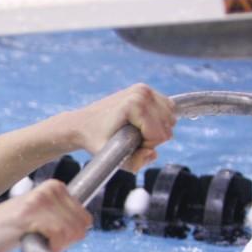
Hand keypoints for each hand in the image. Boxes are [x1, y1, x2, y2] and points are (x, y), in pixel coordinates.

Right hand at [0, 180, 91, 251]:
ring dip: (53, 245)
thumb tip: (87, 224)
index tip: (46, 234)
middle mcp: (50, 188)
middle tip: (37, 239)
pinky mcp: (29, 214)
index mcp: (55, 187)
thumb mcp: (39, 217)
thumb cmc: (6, 232)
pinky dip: (47, 247)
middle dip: (62, 242)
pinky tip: (28, 242)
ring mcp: (39, 199)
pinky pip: (58, 236)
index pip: (85, 219)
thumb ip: (62, 216)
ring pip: (71, 232)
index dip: (68, 235)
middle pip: (81, 227)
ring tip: (31, 239)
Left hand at [60, 84, 175, 171]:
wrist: (82, 124)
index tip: (128, 143)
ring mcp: (144, 89)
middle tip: (130, 138)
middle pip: (168, 126)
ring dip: (155, 129)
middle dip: (152, 137)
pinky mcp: (145, 89)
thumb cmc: (94, 139)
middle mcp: (142, 93)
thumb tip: (152, 153)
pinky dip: (157, 120)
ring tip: (133, 131)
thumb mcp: (109, 156)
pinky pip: (167, 109)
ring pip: (170, 118)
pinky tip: (140, 123)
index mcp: (134, 105)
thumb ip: (133, 162)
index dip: (147, 145)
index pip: (161, 134)